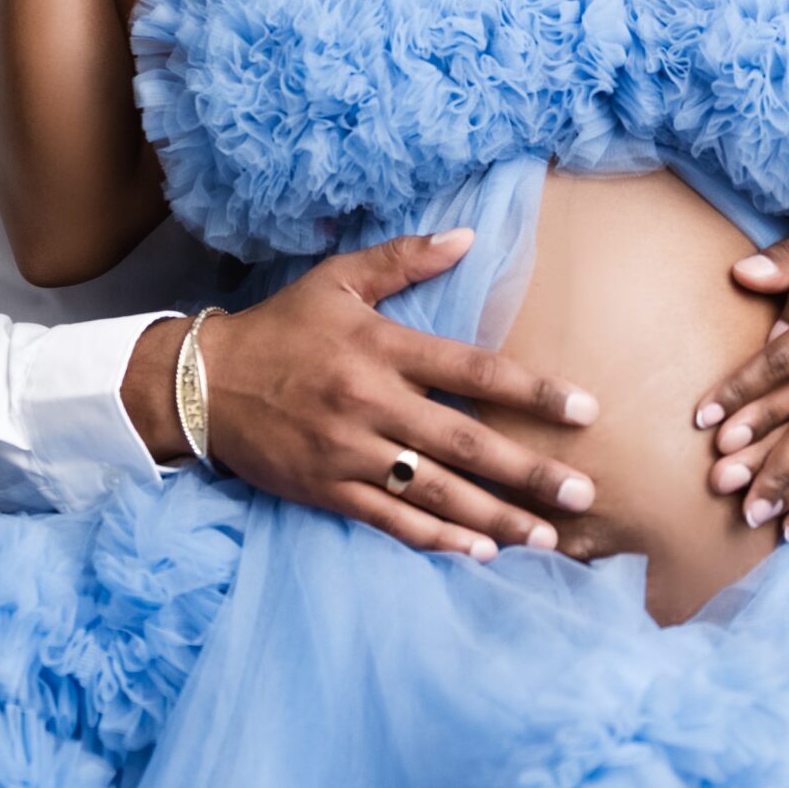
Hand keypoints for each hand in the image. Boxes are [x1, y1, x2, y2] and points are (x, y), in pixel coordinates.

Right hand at [139, 228, 600, 558]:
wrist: (203, 383)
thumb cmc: (281, 327)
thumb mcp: (338, 280)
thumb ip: (404, 258)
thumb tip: (469, 236)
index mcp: (382, 347)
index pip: (474, 372)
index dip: (533, 392)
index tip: (585, 411)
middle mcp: (372, 402)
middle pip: (466, 443)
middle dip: (530, 471)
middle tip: (584, 492)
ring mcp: (349, 452)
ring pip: (437, 492)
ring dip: (498, 517)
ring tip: (549, 537)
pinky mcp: (327, 490)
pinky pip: (392, 521)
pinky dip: (438, 538)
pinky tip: (480, 551)